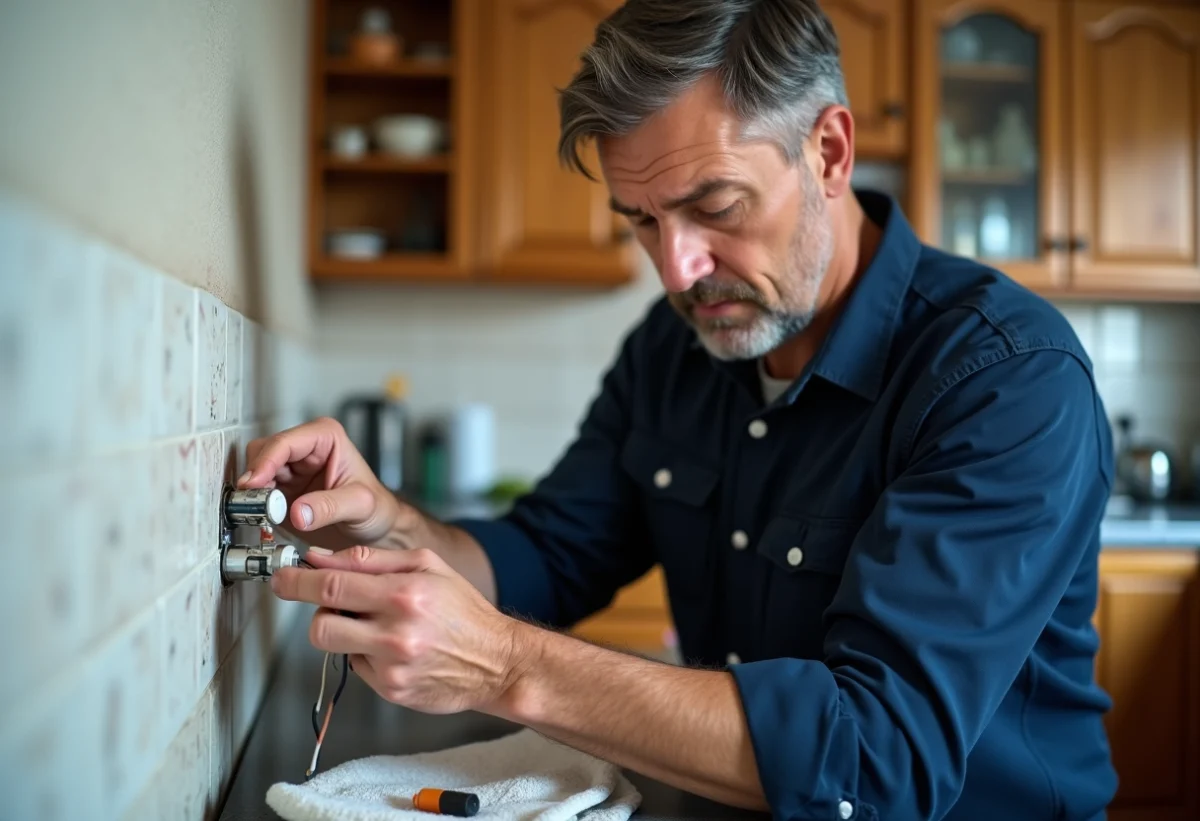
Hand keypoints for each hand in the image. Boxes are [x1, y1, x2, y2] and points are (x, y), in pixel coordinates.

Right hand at [239, 417, 408, 550]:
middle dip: (256, 476)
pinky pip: (256, 492)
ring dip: (253, 491)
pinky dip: (254, 503)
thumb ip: (330, 507)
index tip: (253, 483)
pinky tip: (264, 516)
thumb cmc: (376, 508)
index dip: (265, 461)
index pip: (285, 442)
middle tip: (255, 501)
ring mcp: (291, 469)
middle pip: (263, 452)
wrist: (376, 529)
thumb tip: (298, 512)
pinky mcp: (282, 490)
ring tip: (261, 511)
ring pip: (255, 471)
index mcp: (325, 437)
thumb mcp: (361, 505)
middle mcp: (305, 449)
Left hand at [271, 545, 528, 714]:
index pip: (332, 585)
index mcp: (405, 594)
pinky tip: (392, 648)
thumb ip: (371, 559)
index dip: (296, 581)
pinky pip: (356, 667)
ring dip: (341, 630)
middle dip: (317, 611)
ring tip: (370, 623)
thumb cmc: (464, 611)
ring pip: (334, 646)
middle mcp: (396, 632)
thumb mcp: (427, 566)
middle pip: (321, 624)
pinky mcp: (392, 690)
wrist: (497, 661)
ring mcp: (392, 666)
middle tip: (331, 602)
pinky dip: (365, 654)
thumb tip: (321, 558)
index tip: (281, 577)